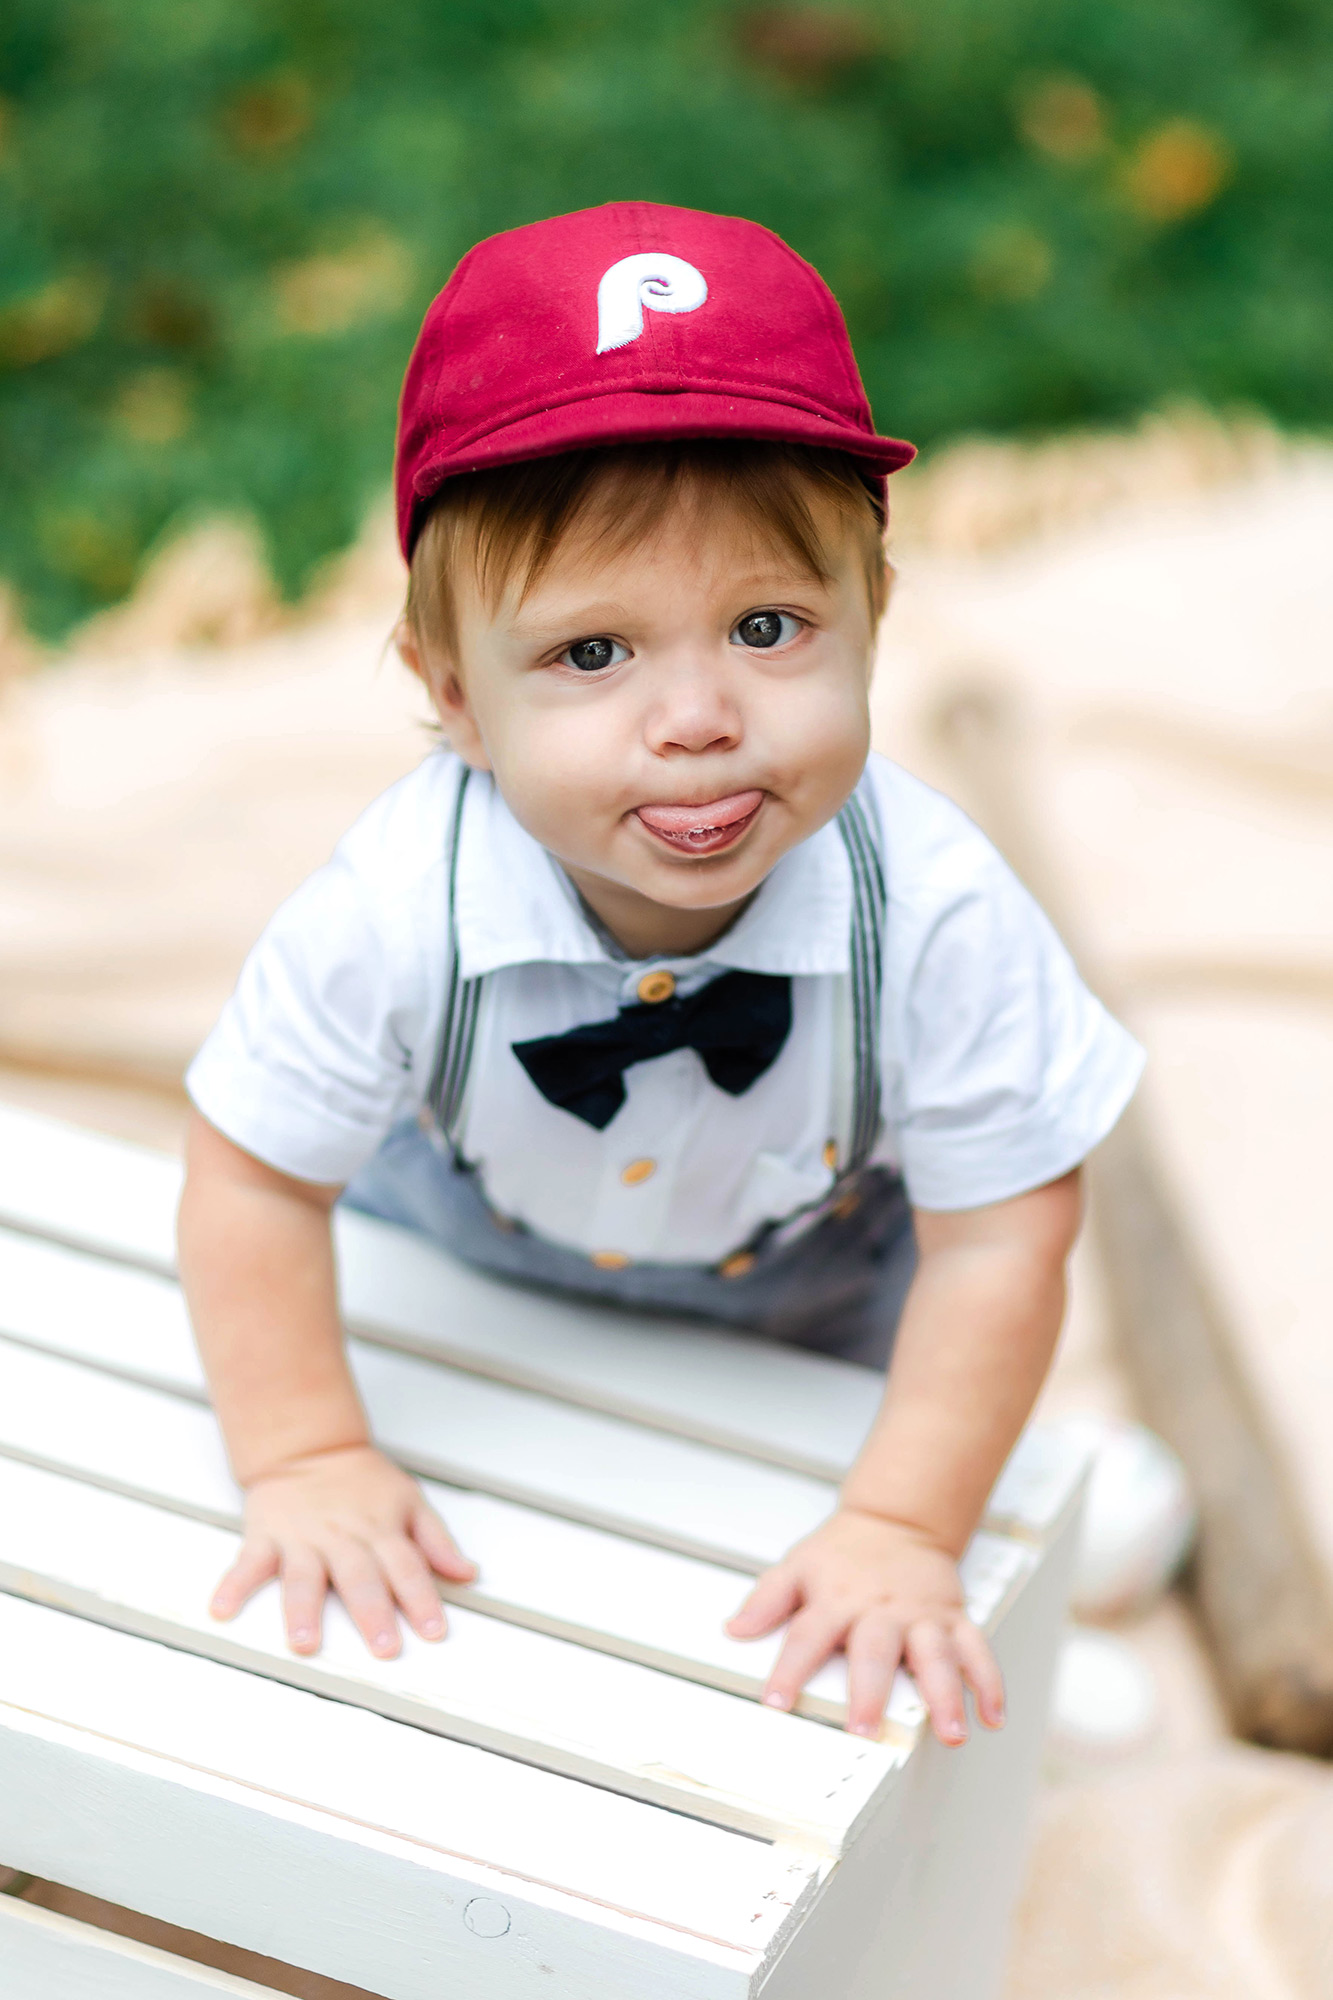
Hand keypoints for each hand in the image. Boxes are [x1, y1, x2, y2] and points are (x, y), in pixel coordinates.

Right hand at [209, 1444, 476, 1659]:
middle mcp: (343, 1536)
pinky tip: (222, 1610)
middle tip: (384, 1648)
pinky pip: (247, 1563)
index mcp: (381, 1529)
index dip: (422, 1598)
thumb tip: (470, 1574)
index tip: (434, 1632)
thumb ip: (437, 1542)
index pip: (407, 1566)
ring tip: (305, 1644)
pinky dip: (233, 1585)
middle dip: (373, 1612)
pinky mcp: (265, 1536)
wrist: (309, 1448)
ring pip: (304, 1576)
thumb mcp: (410, 1501)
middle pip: (360, 1576)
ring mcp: (301, 1538)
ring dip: (304, 1610)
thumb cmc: (365, 1484)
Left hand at [725, 1507, 1004, 1743]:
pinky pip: (977, 1649)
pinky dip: (989, 1682)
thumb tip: (734, 1629)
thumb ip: (767, 1599)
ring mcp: (920, 1616)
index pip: (807, 1636)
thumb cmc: (842, 1554)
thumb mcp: (797, 1566)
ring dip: (945, 1694)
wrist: (896, 1520)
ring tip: (951, 1732)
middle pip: (874, 1651)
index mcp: (836, 1600)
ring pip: (936, 1654)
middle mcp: (879, 1611)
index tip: (775, 1702)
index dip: (789, 1669)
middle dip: (870, 1691)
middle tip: (865, 1728)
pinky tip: (993, 1715)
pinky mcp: (952, 1618)